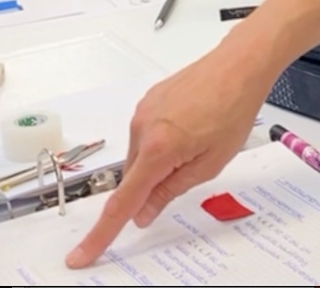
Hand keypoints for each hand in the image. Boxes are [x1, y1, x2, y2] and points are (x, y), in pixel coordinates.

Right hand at [67, 47, 268, 267]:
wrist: (236, 67)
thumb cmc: (231, 110)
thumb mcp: (209, 164)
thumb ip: (170, 191)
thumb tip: (143, 213)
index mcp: (157, 148)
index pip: (122, 201)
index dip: (101, 233)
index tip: (82, 253)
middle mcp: (142, 128)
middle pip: (132, 177)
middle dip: (152, 186)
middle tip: (190, 167)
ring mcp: (142, 112)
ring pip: (139, 156)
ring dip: (159, 162)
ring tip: (197, 141)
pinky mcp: (147, 101)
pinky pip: (144, 134)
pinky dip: (159, 142)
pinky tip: (188, 128)